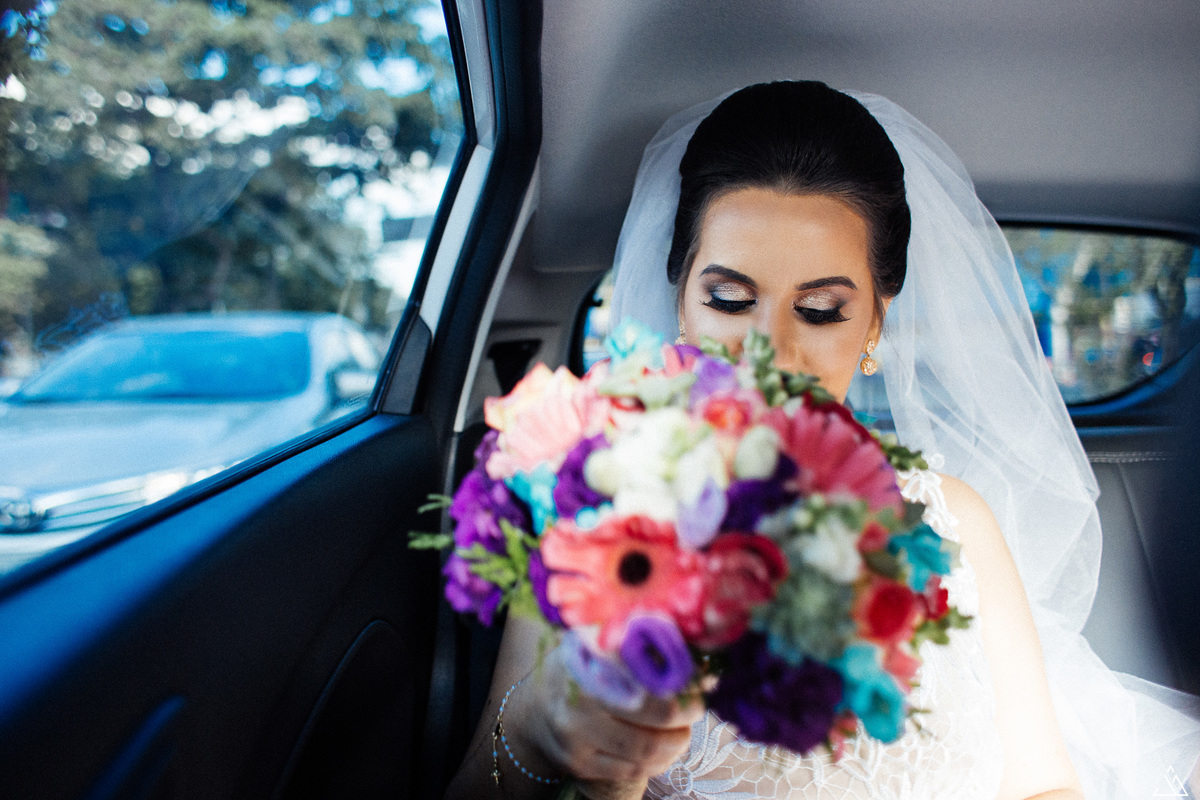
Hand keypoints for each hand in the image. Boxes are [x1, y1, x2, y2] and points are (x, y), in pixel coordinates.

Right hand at [510, 640, 703, 798]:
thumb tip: (697, 653)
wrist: (535, 710)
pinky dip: (659, 762)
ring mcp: (577, 736)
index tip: (701, 680)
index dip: (682, 679)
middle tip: (697, 707)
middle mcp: (579, 699)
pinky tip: (664, 749)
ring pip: (648, 748)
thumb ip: (636, 642)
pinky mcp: (580, 764)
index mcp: (589, 659)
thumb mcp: (598, 643)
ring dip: (677, 741)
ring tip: (683, 731)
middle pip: (657, 713)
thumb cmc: (579, 669)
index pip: (648, 671)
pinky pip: (632, 769)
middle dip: (687, 712)